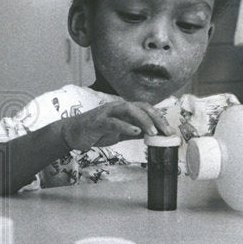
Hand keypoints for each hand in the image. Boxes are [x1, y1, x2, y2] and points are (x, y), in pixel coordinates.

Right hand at [58, 100, 173, 153]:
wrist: (72, 134)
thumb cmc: (95, 131)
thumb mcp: (119, 133)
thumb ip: (134, 132)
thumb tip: (152, 136)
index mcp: (123, 110)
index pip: (146, 109)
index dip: (160, 118)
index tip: (170, 131)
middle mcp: (117, 107)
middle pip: (141, 106)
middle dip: (156, 118)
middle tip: (166, 132)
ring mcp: (107, 113)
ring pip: (129, 110)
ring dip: (143, 120)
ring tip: (153, 132)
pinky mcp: (97, 121)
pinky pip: (113, 122)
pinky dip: (125, 126)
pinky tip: (135, 132)